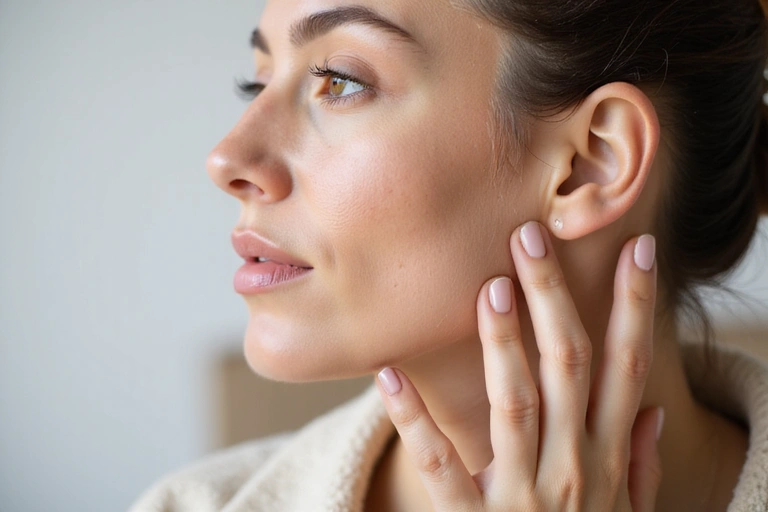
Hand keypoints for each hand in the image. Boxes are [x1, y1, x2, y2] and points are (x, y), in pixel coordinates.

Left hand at [376, 222, 662, 510]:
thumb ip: (640, 469)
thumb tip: (652, 414)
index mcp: (608, 463)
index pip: (628, 369)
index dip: (636, 308)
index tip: (637, 251)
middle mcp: (572, 470)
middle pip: (568, 368)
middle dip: (554, 299)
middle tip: (531, 237)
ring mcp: (523, 497)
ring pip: (515, 404)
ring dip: (503, 343)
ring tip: (491, 286)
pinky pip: (440, 468)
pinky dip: (414, 421)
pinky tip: (390, 376)